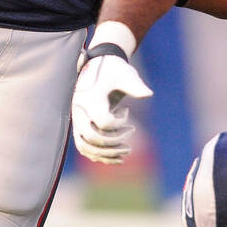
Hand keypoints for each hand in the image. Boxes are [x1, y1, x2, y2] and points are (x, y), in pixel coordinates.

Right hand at [71, 44, 152, 164]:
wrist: (99, 67)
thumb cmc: (113, 70)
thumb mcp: (124, 73)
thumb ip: (134, 85)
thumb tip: (148, 94)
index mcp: (89, 99)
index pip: (103, 122)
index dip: (119, 123)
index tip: (126, 110)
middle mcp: (79, 112)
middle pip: (92, 138)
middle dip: (113, 143)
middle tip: (131, 134)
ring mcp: (78, 121)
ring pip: (86, 147)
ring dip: (106, 153)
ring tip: (127, 151)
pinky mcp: (81, 126)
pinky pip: (85, 148)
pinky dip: (100, 156)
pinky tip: (118, 159)